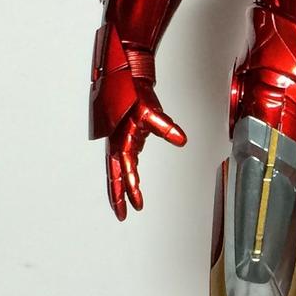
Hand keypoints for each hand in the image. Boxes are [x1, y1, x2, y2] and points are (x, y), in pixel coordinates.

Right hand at [105, 86, 185, 219]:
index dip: (131, 189)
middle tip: (121, 215)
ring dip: (118, 190)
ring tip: (123, 207)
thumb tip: (181, 140)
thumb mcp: (151, 111)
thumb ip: (165, 127)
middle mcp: (117, 144)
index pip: (127, 171)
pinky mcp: (124, 140)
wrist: (127, 79)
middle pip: (114, 177)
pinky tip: (132, 183)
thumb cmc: (135, 94)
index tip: (138, 204)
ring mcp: (119, 143)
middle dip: (117, 198)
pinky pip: (122, 164)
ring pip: (115, 172)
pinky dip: (125, 176)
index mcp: (121, 140)